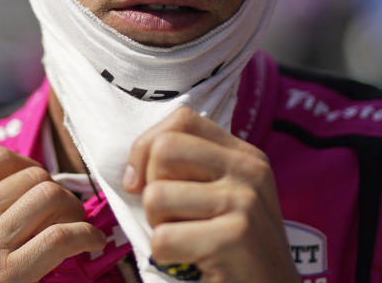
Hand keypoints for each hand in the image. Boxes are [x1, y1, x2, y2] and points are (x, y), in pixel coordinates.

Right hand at [0, 146, 105, 282]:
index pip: (0, 158)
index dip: (30, 166)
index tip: (38, 181)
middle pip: (34, 176)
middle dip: (55, 189)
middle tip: (62, 209)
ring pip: (52, 197)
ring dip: (74, 209)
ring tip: (77, 224)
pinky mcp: (12, 274)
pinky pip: (63, 237)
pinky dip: (86, 235)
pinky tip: (90, 244)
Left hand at [124, 108, 298, 282]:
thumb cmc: (235, 250)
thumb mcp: (224, 197)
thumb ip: (191, 170)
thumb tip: (132, 170)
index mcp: (245, 155)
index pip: (182, 119)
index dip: (147, 147)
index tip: (142, 182)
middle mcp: (249, 170)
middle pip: (164, 150)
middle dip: (150, 188)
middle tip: (170, 217)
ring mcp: (244, 202)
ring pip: (156, 195)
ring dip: (158, 226)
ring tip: (186, 240)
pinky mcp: (234, 238)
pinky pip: (163, 239)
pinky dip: (165, 257)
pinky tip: (192, 262)